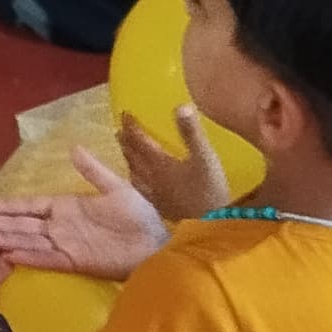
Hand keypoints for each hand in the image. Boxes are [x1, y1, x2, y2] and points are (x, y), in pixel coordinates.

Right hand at [0, 152, 169, 285]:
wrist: (158, 245)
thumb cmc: (139, 217)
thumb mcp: (116, 188)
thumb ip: (93, 171)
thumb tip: (73, 146)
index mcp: (64, 207)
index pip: (27, 206)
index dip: (4, 206)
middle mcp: (58, 227)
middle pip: (19, 224)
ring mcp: (64, 245)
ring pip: (26, 241)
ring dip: (3, 238)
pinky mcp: (75, 262)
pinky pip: (46, 258)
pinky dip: (28, 256)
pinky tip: (9, 253)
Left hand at [116, 100, 233, 220]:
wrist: (211, 225)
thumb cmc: (209, 189)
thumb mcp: (204, 157)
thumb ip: (192, 132)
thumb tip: (181, 106)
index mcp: (160, 163)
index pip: (139, 140)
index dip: (131, 126)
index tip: (124, 114)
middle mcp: (151, 177)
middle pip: (133, 156)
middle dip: (126, 141)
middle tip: (120, 130)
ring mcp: (155, 193)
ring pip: (135, 172)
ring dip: (129, 158)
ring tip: (125, 150)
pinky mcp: (161, 206)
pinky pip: (142, 188)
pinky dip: (137, 178)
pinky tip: (140, 181)